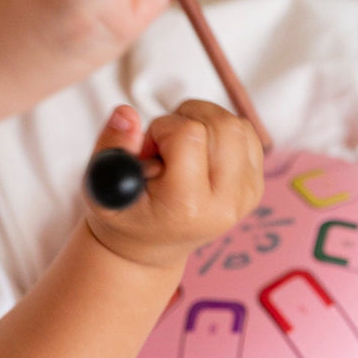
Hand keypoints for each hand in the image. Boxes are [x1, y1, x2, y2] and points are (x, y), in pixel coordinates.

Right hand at [84, 101, 263, 268]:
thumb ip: (111, 147)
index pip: (188, 134)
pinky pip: (247, 134)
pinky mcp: (255, 185)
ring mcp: (245, 195)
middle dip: (186, 119)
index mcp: (186, 205)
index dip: (162, 129)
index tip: (148, 150)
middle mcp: (225, 203)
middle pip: (222, 125)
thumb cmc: (126, 213)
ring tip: (180, 146)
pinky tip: (199, 151)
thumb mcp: (102, 184)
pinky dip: (220, 131)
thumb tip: (127, 113)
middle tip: (164, 145)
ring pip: (237, 125)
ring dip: (204, 121)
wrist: (153, 244)